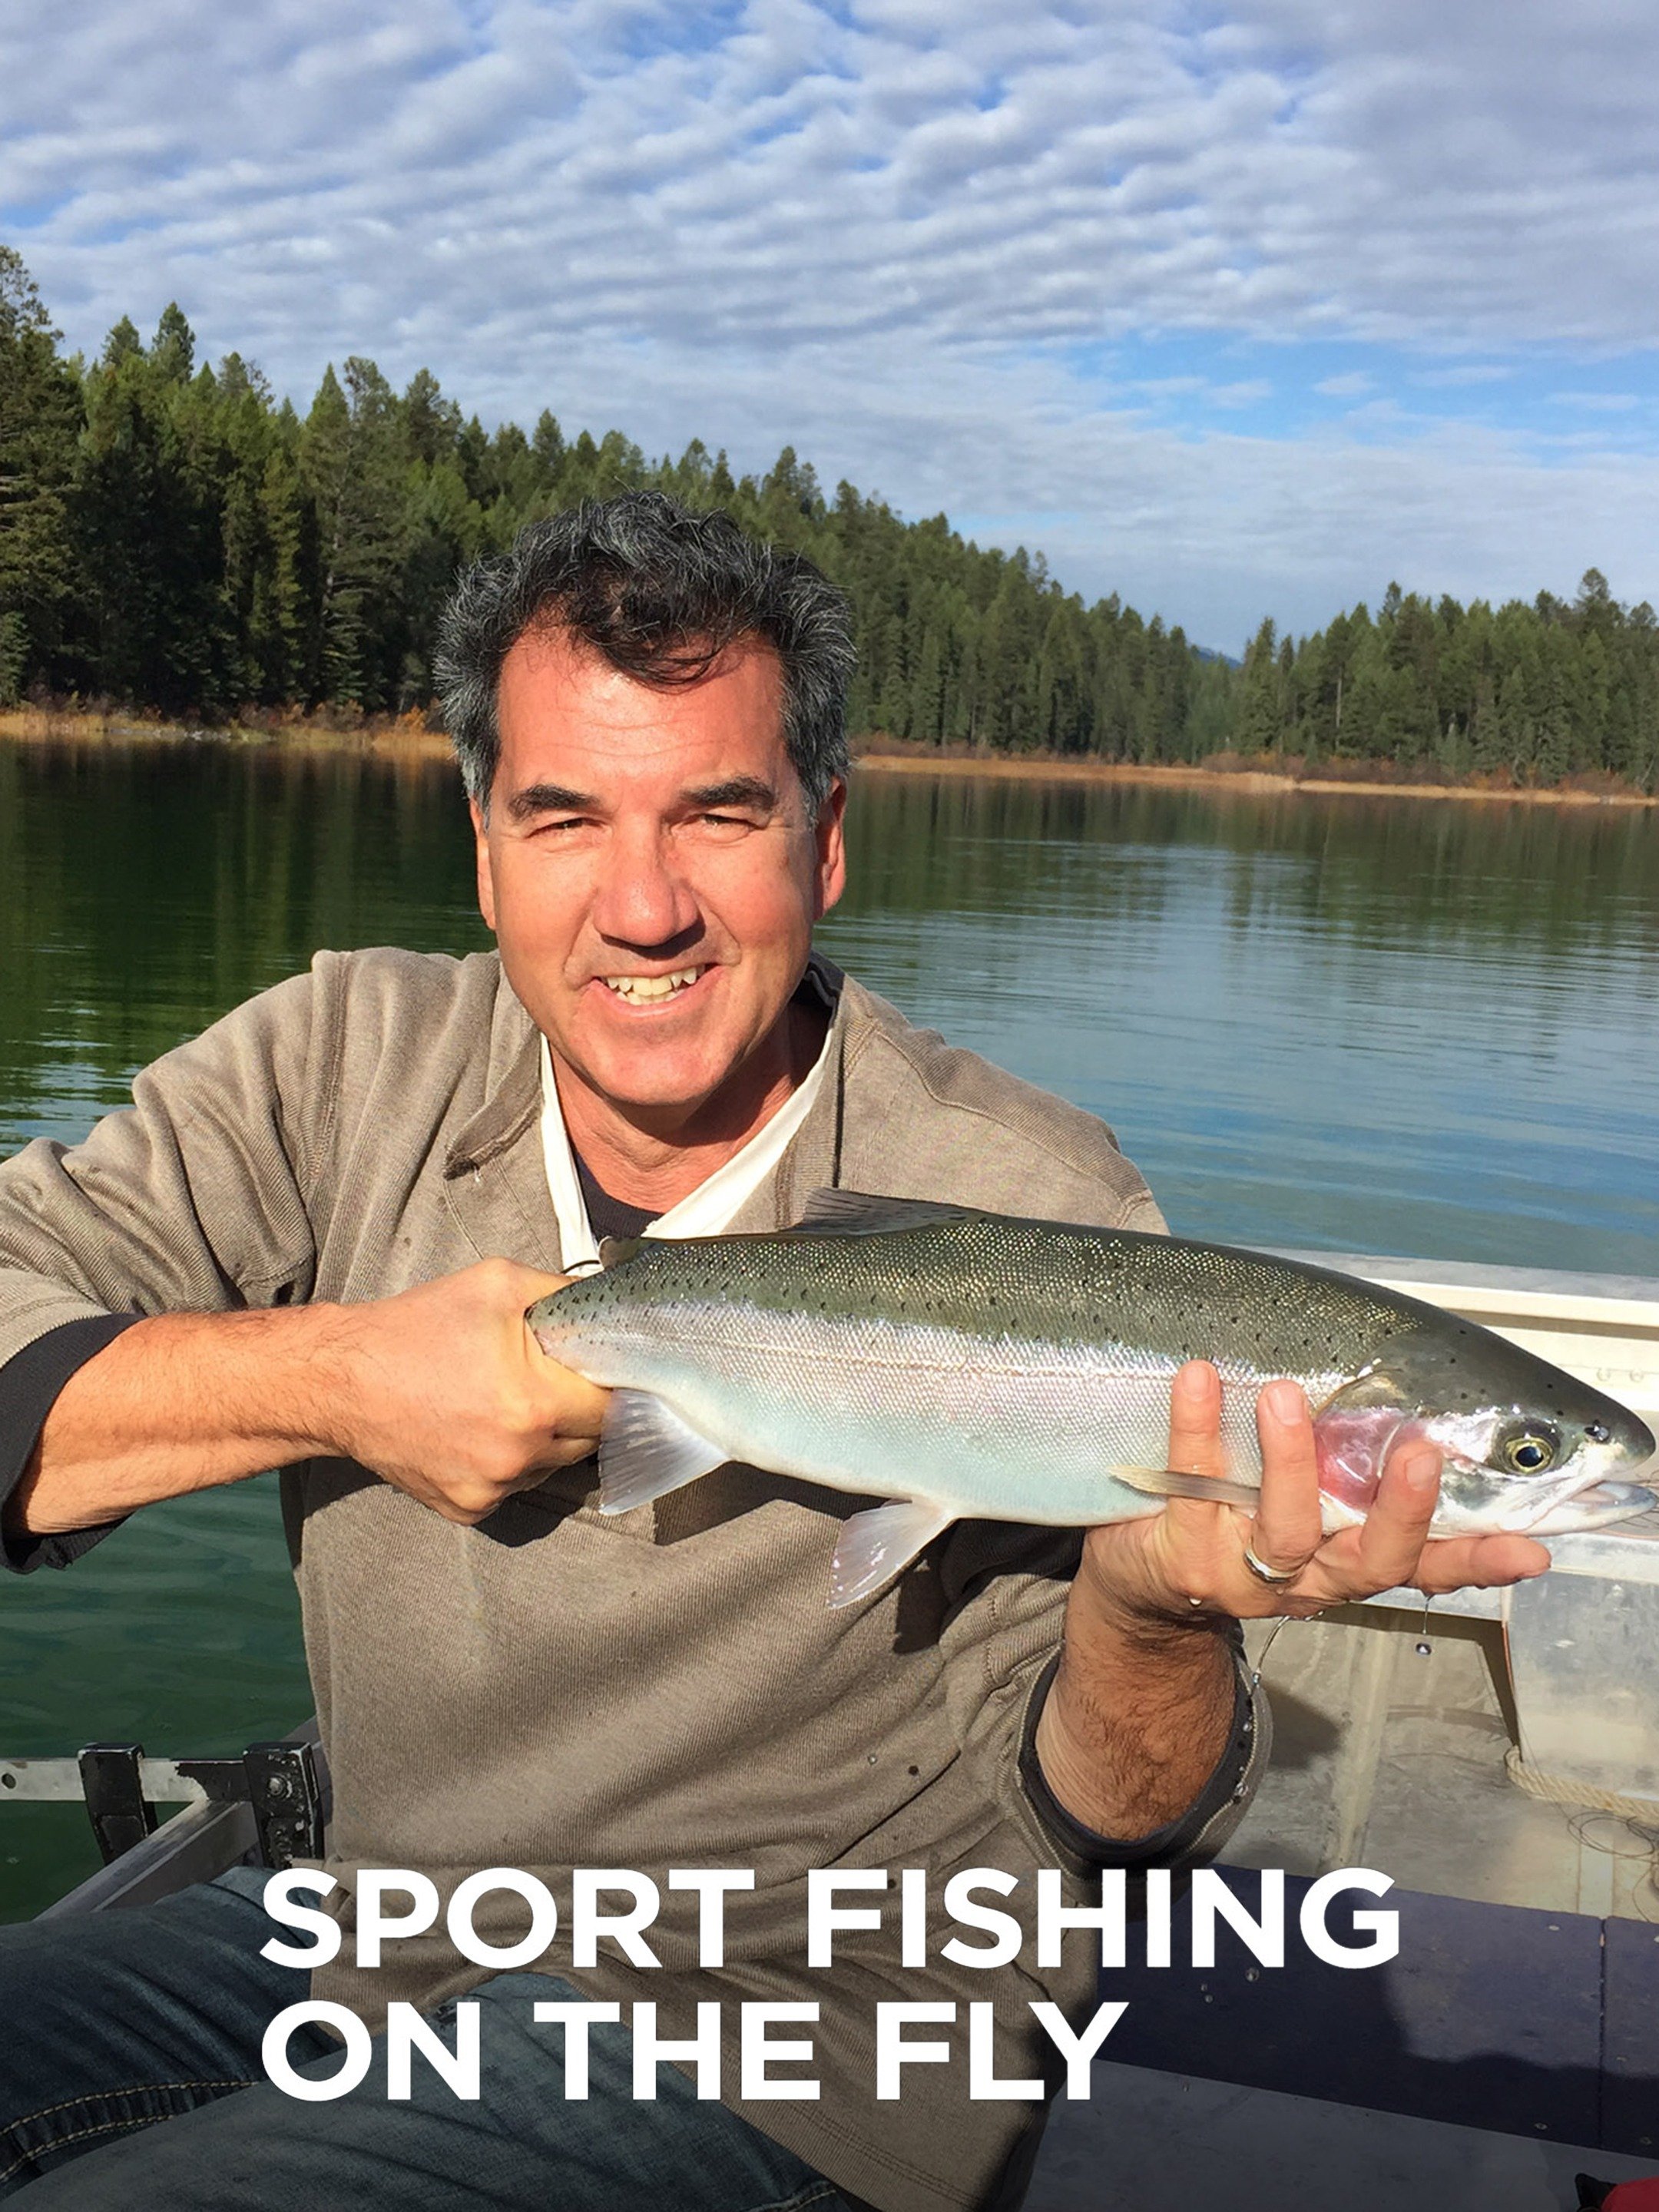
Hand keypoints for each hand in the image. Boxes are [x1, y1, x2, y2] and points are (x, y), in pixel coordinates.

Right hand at [317, 1259, 609, 1524]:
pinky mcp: (468, 1509)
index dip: (614, 1384)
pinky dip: (509, 1464)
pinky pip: (513, 1488)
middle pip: (589, 1441)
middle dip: (580, 1411)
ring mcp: (492, 1489)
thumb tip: (616, 1304)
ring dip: (545, 1440)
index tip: (603, 1370)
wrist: (341, 1380)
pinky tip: (478, 1430)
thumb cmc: (418, 1327)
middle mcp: (519, 1456)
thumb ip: (566, 1295)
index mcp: (536, 1402)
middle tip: (552, 1380)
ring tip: (505, 1402)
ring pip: (552, 1466)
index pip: (614, 1407)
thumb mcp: (498, 1285)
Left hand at [1078, 1360, 1551, 1625]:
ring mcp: (1247, 1577)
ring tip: (1286, 1394)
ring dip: (1291, 1459)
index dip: (1478, 1562)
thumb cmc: (1232, 1518)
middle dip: (1402, 1510)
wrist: (1139, 1585)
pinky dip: (1197, 1429)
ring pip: (1285, 1529)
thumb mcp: (1299, 1500)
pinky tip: (1200, 1378)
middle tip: (1422, 1451)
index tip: (1530, 1549)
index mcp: (1345, 1560)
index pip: (1426, 1566)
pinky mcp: (1184, 1560)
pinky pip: (1195, 1491)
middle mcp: (1308, 1579)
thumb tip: (1400, 1395)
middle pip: (1369, 1558)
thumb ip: (1344, 1467)